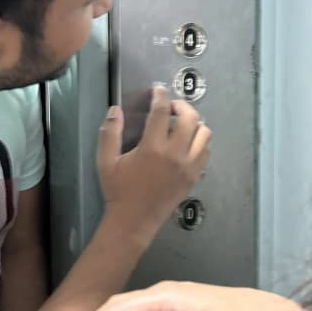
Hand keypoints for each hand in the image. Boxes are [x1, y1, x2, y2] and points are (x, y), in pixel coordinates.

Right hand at [97, 87, 209, 244]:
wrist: (134, 221)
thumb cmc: (118, 191)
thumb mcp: (105, 161)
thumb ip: (109, 133)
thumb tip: (116, 110)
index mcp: (152, 148)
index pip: (161, 111)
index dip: (160, 95)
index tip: (157, 89)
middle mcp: (175, 154)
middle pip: (189, 118)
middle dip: (181, 105)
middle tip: (170, 106)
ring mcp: (188, 166)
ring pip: (204, 133)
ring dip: (194, 123)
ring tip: (181, 123)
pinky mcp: (194, 176)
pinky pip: (206, 151)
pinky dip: (200, 141)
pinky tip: (187, 142)